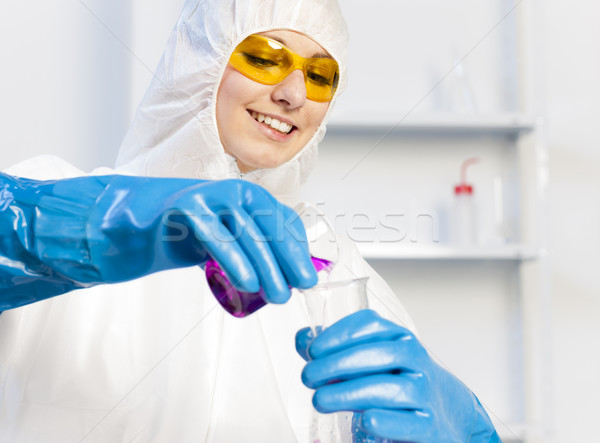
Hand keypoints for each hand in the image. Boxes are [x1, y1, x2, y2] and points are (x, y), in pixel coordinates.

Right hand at [1, 173, 316, 308]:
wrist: (137, 225)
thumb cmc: (189, 234)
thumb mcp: (230, 241)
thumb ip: (257, 250)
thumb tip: (294, 274)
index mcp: (250, 198)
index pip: (283, 222)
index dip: (298, 249)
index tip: (308, 277)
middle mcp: (234, 192)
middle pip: (270, 227)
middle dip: (288, 260)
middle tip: (298, 289)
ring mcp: (209, 197)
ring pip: (246, 232)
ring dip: (266, 265)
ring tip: (277, 295)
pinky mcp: (186, 208)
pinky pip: (214, 235)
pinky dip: (233, 258)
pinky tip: (247, 282)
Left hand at [295, 310, 499, 442]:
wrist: (449, 411)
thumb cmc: (401, 380)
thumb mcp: (374, 359)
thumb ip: (336, 350)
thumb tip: (303, 339)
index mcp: (399, 338)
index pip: (371, 325)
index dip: (339, 334)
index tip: (313, 349)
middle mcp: (415, 361)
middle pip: (379, 354)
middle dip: (338, 364)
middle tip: (309, 376)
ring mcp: (425, 393)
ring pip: (390, 388)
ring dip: (350, 393)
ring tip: (320, 399)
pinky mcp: (430, 426)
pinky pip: (408, 423)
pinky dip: (384, 421)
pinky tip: (364, 421)